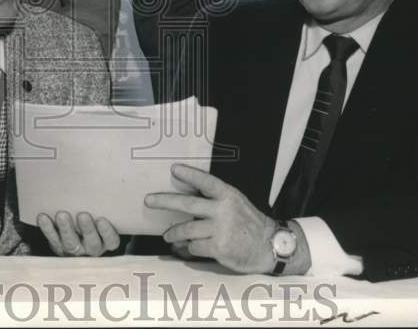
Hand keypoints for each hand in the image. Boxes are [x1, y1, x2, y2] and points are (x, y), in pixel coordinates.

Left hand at [37, 211, 120, 256]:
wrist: (78, 240)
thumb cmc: (94, 222)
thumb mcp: (102, 218)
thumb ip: (102, 207)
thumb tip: (102, 180)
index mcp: (105, 241)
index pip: (111, 240)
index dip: (107, 232)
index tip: (101, 219)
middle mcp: (92, 248)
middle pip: (91, 243)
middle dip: (87, 229)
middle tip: (82, 215)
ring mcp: (75, 249)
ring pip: (70, 242)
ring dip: (66, 229)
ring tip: (62, 215)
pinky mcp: (58, 246)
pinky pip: (52, 239)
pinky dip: (47, 228)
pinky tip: (43, 217)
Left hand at [144, 164, 276, 272]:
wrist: (268, 246)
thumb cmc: (249, 223)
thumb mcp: (236, 203)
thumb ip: (215, 200)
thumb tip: (187, 204)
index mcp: (228, 195)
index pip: (206, 181)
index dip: (189, 174)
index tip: (174, 169)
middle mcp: (223, 210)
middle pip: (187, 204)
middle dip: (164, 201)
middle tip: (149, 200)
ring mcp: (220, 229)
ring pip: (187, 229)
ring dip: (174, 233)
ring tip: (167, 235)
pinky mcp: (218, 248)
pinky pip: (194, 247)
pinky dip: (188, 248)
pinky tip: (187, 248)